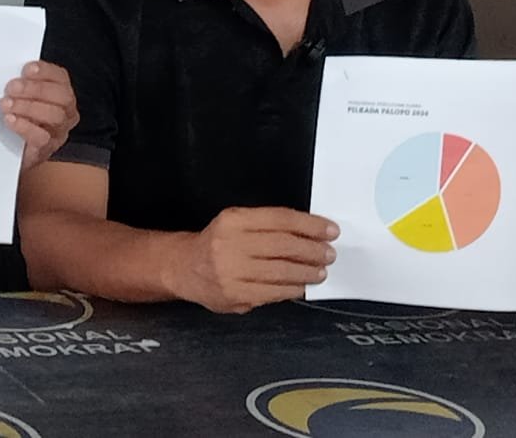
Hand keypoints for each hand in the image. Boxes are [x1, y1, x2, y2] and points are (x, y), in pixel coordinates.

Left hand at [0, 61, 78, 170]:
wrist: (6, 152)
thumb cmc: (14, 117)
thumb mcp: (18, 96)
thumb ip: (19, 83)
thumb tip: (5, 71)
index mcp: (60, 93)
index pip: (60, 77)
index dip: (46, 71)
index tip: (27, 69)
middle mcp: (65, 112)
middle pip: (62, 96)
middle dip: (36, 89)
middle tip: (12, 87)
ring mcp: (58, 132)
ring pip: (55, 116)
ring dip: (29, 107)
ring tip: (7, 104)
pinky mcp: (45, 149)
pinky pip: (42, 137)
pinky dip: (25, 126)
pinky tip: (10, 120)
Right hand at [165, 207, 337, 313]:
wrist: (184, 268)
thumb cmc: (218, 243)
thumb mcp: (236, 222)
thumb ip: (269, 226)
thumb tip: (312, 234)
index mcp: (233, 220)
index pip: (281, 219)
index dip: (311, 225)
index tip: (330, 230)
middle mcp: (230, 244)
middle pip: (284, 246)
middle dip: (313, 251)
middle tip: (329, 254)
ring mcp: (231, 272)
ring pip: (282, 272)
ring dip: (307, 272)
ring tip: (320, 271)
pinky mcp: (235, 295)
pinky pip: (274, 293)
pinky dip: (293, 289)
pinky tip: (300, 286)